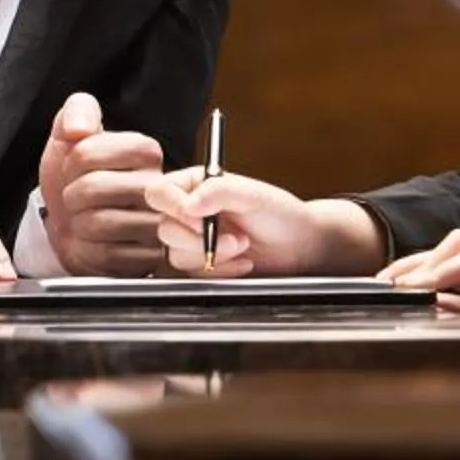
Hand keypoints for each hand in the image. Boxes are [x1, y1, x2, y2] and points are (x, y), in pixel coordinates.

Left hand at [36, 92, 168, 273]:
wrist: (71, 223)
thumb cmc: (75, 179)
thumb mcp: (69, 137)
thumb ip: (76, 112)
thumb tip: (79, 127)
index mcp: (145, 150)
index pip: (88, 151)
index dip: (69, 163)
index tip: (75, 168)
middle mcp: (159, 185)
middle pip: (94, 187)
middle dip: (71, 194)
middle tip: (77, 196)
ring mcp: (157, 223)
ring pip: (100, 222)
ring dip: (78, 222)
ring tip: (85, 216)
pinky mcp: (149, 257)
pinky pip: (107, 254)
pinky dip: (89, 248)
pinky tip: (96, 240)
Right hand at [149, 167, 361, 277]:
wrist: (299, 246)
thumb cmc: (279, 214)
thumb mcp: (252, 194)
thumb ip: (219, 192)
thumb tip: (188, 204)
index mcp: (195, 185)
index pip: (160, 193)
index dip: (174, 207)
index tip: (199, 217)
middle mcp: (189, 212)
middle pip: (164, 228)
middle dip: (199, 238)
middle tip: (233, 238)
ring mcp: (193, 241)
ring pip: (176, 254)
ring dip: (213, 255)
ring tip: (242, 246)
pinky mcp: (201, 265)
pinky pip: (194, 274)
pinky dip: (221, 271)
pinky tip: (242, 261)